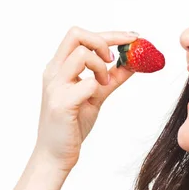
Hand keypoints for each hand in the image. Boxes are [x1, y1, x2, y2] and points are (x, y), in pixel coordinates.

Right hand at [34, 26, 138, 172]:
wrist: (55, 155)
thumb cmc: (72, 124)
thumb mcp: (96, 96)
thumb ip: (112, 79)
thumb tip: (134, 63)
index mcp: (59, 67)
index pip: (80, 35)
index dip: (110, 34)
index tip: (133, 38)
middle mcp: (54, 72)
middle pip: (77, 34)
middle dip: (104, 41)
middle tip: (114, 60)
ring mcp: (55, 87)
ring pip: (82, 55)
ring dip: (100, 66)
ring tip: (103, 84)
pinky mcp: (61, 104)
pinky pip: (87, 84)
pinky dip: (98, 87)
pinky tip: (94, 99)